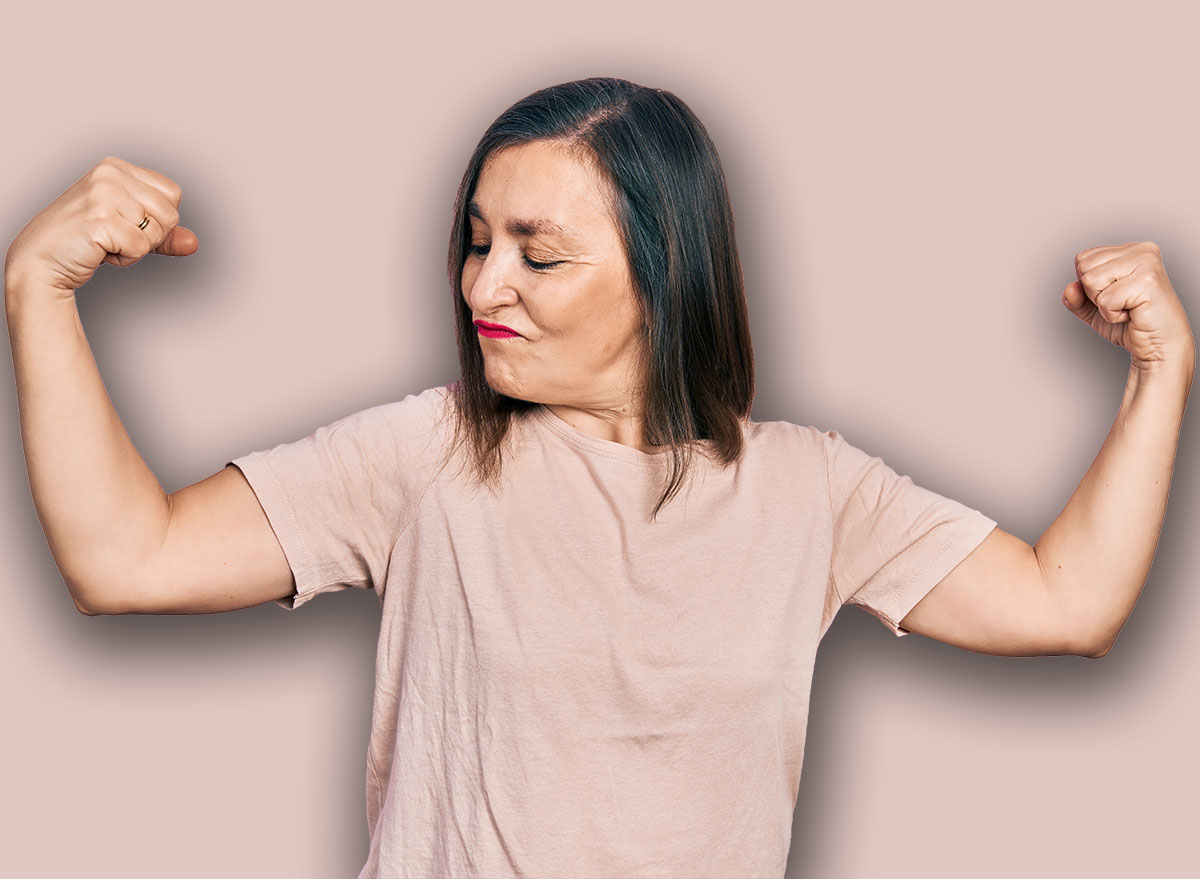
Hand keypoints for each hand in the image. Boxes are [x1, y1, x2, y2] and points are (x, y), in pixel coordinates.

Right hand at [4, 156, 197, 293]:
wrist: (41, 259)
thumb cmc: (82, 241)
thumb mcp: (127, 229)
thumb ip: (162, 234)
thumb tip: (193, 243)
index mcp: (116, 168)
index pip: (172, 193)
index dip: (159, 218)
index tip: (129, 224)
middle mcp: (109, 175)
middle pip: (171, 214)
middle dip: (150, 236)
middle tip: (116, 237)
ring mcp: (103, 195)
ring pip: (157, 232)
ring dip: (136, 248)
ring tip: (106, 243)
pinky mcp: (101, 220)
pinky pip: (140, 248)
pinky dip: (126, 259)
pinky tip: (100, 251)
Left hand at [1063, 241, 1194, 373]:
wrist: (1158, 346)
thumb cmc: (1131, 324)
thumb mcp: (1094, 308)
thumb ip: (1076, 297)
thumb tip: (1070, 288)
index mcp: (1129, 250)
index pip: (1082, 259)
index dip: (1088, 286)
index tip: (1114, 295)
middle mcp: (1141, 250)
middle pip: (1084, 267)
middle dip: (1094, 294)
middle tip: (1122, 303)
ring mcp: (1146, 263)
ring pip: (1091, 281)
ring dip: (1103, 304)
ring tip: (1127, 307)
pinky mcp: (1147, 281)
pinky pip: (1105, 300)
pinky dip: (1113, 315)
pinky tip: (1133, 314)